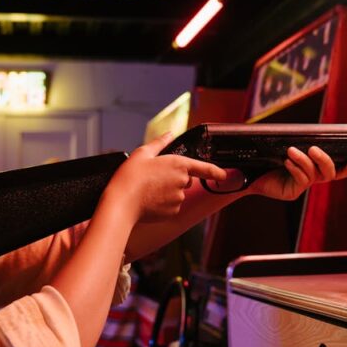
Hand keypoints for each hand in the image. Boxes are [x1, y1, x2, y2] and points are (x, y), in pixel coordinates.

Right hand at [105, 132, 227, 222]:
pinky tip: (149, 201)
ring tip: (148, 190)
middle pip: (185, 180)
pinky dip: (163, 204)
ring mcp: (178, 198)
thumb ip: (159, 143)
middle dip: (174, 179)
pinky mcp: (172, 212)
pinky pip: (171, 207)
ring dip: (167, 192)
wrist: (122, 202)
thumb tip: (169, 134)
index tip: (224, 174)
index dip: (216, 171)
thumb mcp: (143, 153)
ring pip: (177, 194)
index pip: (204, 168)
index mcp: (178, 164)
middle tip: (154, 178)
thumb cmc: (131, 176)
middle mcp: (182, 182)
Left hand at [249, 146, 346, 200]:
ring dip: (304, 161)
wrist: (248, 175)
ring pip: (313, 174)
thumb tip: (310, 136)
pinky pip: (301, 180)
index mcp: (312, 169)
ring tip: (291, 151)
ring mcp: (302, 186)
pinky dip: (295, 169)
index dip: (346, 169)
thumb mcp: (285, 151)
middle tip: (313, 149)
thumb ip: (299, 147)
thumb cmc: (268, 160)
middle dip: (324, 159)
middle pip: (328, 173)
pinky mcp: (292, 192)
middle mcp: (310, 178)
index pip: (334, 170)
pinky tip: (286, 162)